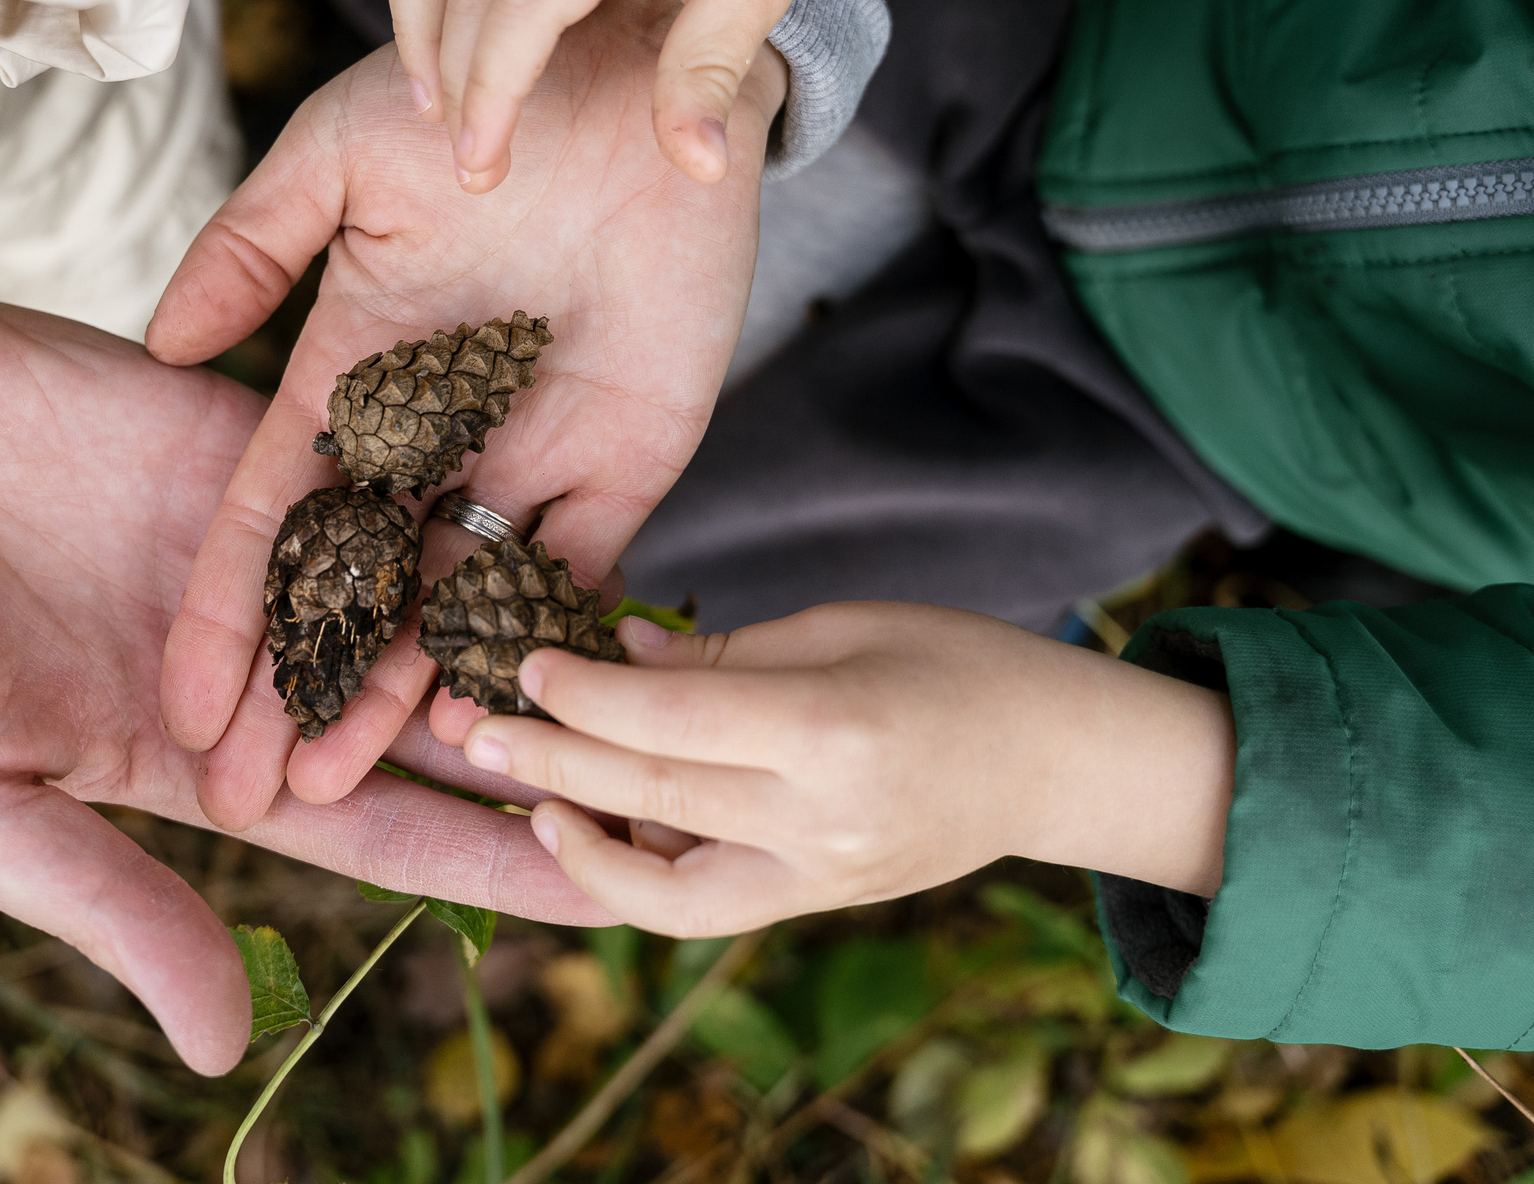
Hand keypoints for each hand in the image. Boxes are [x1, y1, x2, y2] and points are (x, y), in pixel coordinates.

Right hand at [0, 254, 605, 1074]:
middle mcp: (239, 656)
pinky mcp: (237, 432)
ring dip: (521, 611)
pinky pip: (368, 466)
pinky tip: (560, 498)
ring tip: (658, 644)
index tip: (607, 893)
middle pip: (424, 708)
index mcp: (184, 759)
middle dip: (535, 740)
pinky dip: (455, 488)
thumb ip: (107, 903)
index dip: (485, 861)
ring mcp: (244, 539)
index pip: (374, 827)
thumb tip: (228, 1042)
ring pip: (418, 581)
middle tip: (681, 766)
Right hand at [147, 0, 781, 830]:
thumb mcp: (341, 153)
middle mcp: (432, 431)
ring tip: (342, 792)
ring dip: (398, 690)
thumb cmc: (483, 77)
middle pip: (353, 584)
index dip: (227, 611)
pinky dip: (537, 642)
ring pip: (450, 597)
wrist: (645, 55)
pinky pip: (578, 567)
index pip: (272, 514)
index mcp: (351, 368)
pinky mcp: (630, 454)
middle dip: (299, 688)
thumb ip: (252, 244)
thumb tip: (166, 344)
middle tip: (250, 799)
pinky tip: (490, 725)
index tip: (181, 706)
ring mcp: (528, 450)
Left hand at [450, 604, 1236, 937]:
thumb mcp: (842, 626)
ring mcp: (817, 877)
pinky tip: (590, 832)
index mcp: (828, 729)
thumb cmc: (958, 664)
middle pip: (651, 792)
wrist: (1057, 761)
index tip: (525, 661)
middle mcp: (817, 819)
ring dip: (579, 839)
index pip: (670, 717)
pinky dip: (635, 878)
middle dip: (552, 757)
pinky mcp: (814, 904)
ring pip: (664, 881)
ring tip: (527, 797)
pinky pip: (702, 907)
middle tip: (476, 727)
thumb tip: (616, 652)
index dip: (584, 691)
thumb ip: (722, 651)